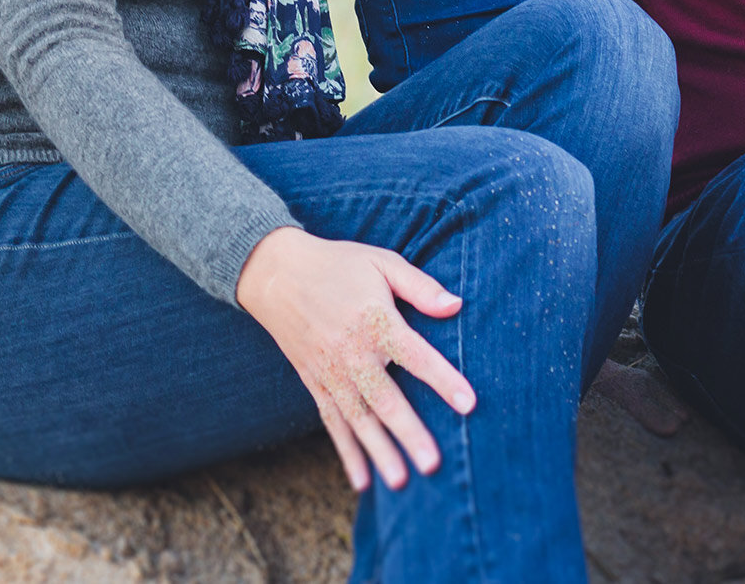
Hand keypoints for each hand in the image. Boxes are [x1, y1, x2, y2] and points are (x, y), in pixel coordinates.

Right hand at [235, 226, 476, 490]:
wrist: (275, 273)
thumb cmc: (339, 264)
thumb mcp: (383, 263)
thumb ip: (421, 287)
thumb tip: (457, 305)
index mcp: (376, 321)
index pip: (417, 356)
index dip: (444, 380)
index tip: (470, 404)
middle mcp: (352, 353)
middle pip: (386, 399)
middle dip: (410, 433)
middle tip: (433, 463)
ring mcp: (330, 372)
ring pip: (359, 420)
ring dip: (380, 452)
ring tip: (402, 481)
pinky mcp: (314, 382)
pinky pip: (332, 423)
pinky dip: (347, 453)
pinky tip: (362, 481)